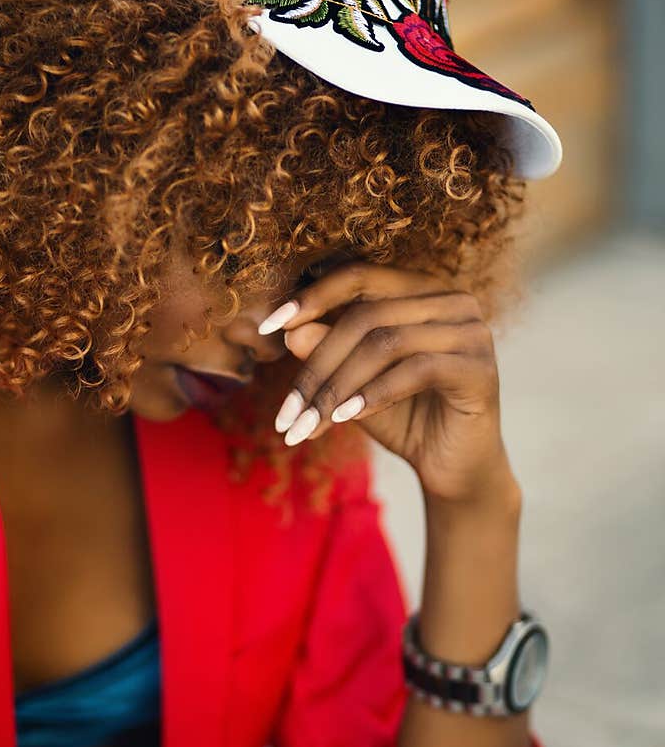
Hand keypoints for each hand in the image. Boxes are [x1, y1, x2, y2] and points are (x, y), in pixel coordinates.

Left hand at [260, 260, 515, 503]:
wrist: (453, 470)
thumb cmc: (403, 419)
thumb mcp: (353, 384)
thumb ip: (327, 352)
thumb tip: (289, 330)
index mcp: (422, 290)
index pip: (360, 276)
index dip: (311, 296)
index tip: (267, 327)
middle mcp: (453, 300)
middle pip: (366, 315)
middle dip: (317, 365)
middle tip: (286, 412)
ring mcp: (472, 331)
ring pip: (385, 343)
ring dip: (337, 387)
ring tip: (307, 424)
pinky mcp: (480, 368)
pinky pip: (415, 370)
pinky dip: (373, 394)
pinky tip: (344, 419)